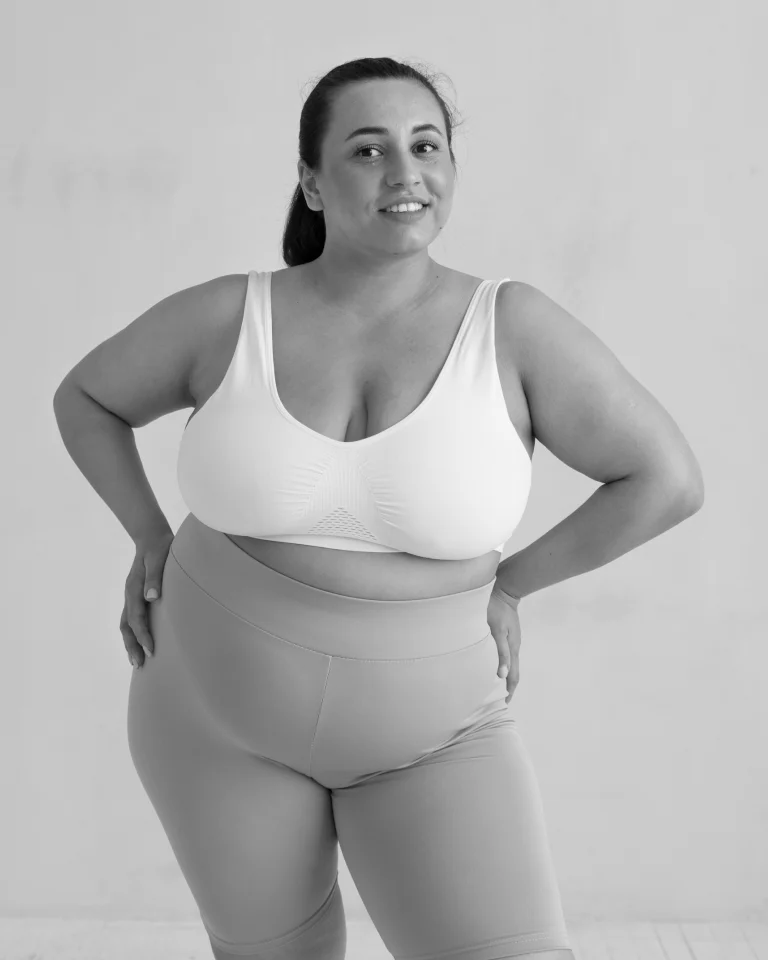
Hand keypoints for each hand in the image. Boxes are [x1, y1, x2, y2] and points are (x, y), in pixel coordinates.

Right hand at [120, 531, 173, 669]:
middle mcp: (130, 594)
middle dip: (132, 646)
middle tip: (140, 665)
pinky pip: (131, 619)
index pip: (136, 618)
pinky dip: (134, 634)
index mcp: (134, 588)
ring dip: (130, 643)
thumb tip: (152, 597)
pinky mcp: (136, 596)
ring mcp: (131, 596)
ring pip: (126, 625)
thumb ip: (154, 577)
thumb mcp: (158, 559)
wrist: (152, 537)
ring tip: (137, 661)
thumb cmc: (159, 548)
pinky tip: (141, 643)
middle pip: (126, 626)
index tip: (151, 650)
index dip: (143, 636)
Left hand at [487, 588, 521, 704]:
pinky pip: (507, 655)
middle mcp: (514, 647)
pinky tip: (495, 665)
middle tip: (499, 699)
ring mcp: (512, 641)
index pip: (513, 675)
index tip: (504, 702)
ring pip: (510, 664)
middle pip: (513, 672)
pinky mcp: (508, 635)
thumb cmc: (496, 610)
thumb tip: (501, 675)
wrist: (504, 591)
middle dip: (508, 686)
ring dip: (505, 676)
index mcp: (513, 649)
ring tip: (496, 686)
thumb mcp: (497, 632)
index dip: (509, 690)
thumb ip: (500, 653)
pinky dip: (502, 665)